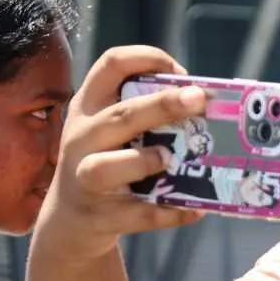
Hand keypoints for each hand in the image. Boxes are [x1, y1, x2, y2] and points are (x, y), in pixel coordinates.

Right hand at [36, 47, 205, 263]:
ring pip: (106, 167)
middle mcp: (81, 138)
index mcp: (88, 107)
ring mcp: (84, 178)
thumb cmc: (107, 164)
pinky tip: (196, 210)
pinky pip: (136, 215)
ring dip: (143, 162)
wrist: (70, 222)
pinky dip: (168, 212)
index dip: (146, 58)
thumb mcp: (113, 133)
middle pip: (119, 115)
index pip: (110, 66)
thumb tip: (208, 108)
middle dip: (161, 105)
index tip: (180, 71)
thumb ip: (148, 118)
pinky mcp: (98, 216)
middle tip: (198, 99)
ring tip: (170, 159)